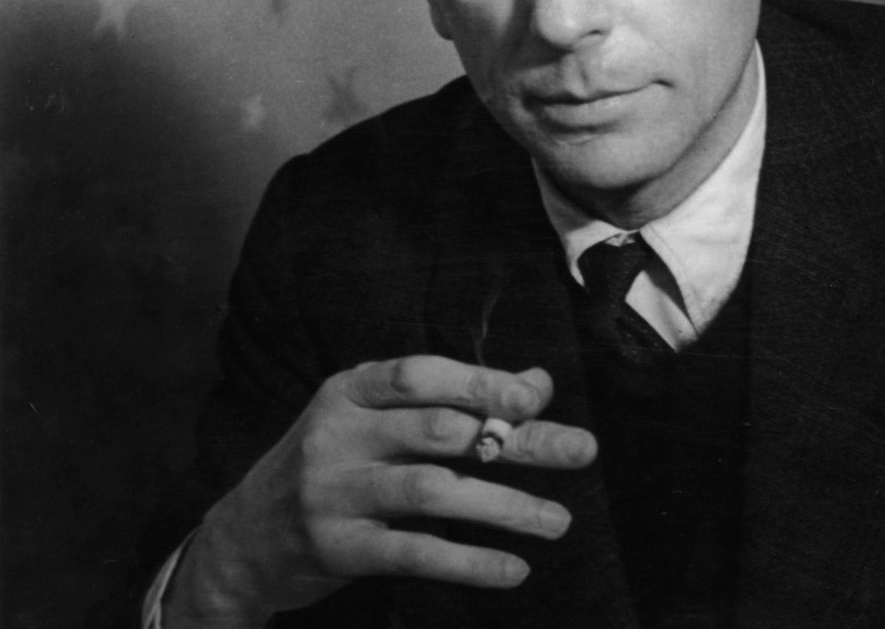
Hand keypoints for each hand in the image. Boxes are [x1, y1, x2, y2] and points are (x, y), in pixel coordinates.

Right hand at [163, 356, 596, 626]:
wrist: (243, 536)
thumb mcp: (372, 417)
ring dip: (505, 506)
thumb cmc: (330, 462)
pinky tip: (512, 568)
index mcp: (350, 389)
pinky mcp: (337, 549)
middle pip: (441, 431)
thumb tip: (536, 383)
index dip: (481, 381)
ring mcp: (334, 492)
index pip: (421, 374)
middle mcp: (339, 433)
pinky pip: (413, 554)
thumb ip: (447, 398)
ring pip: (434, 492)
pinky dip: (468, 561)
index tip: (536, 395)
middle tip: (580, 449)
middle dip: (517, 440)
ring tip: (559, 521)